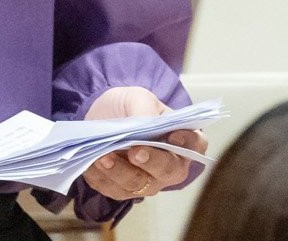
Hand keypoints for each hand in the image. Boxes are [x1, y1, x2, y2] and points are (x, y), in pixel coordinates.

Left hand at [81, 87, 206, 201]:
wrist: (101, 115)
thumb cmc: (128, 107)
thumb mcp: (137, 98)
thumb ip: (144, 109)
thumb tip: (145, 122)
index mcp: (181, 139)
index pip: (195, 143)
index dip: (188, 142)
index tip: (173, 136)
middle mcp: (170, 166)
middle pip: (168, 170)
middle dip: (151, 162)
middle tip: (134, 151)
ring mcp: (148, 181)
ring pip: (138, 184)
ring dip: (120, 172)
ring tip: (103, 157)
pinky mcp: (123, 189)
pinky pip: (114, 190)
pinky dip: (102, 178)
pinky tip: (92, 165)